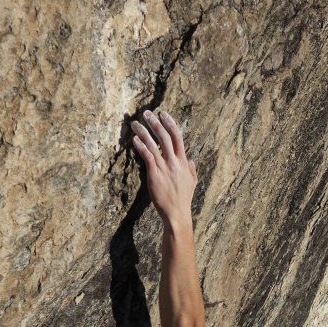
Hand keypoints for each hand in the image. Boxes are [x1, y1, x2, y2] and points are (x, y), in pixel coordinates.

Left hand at [131, 109, 196, 228]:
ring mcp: (164, 168)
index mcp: (183, 162)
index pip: (178, 137)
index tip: (163, 114)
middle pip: (165, 137)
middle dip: (156, 123)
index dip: (170, 124)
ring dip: (144, 132)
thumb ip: (191, 170)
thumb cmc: (183, 200)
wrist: (177, 213)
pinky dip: (141, 146)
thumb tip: (191, 160)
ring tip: (135, 123)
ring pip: (154, 144)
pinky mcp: (154, 175)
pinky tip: (135, 139)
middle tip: (147, 113)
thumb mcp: (192, 183)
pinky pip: (147, 156)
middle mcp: (174, 162)